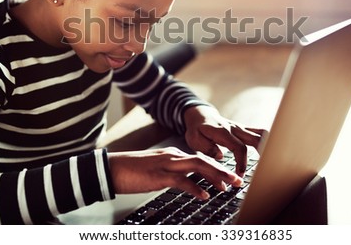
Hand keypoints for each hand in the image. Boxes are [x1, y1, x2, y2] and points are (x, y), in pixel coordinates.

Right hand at [107, 147, 242, 199]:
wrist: (113, 167)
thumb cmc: (133, 170)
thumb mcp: (156, 169)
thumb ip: (172, 172)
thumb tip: (186, 181)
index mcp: (173, 155)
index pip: (199, 159)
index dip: (215, 168)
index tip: (227, 177)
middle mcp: (173, 156)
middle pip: (203, 161)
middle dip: (222, 170)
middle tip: (237, 180)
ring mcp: (167, 164)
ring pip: (197, 167)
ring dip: (215, 176)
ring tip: (228, 186)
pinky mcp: (159, 175)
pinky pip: (182, 181)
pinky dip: (195, 188)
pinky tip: (204, 195)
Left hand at [183, 106, 266, 175]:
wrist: (199, 114)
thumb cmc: (196, 129)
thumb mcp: (194, 139)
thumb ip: (206, 148)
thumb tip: (220, 156)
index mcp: (223, 132)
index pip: (239, 147)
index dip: (242, 162)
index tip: (240, 174)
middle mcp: (235, 128)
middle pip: (256, 138)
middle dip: (264, 153)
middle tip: (265, 169)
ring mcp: (241, 128)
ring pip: (261, 133)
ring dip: (269, 146)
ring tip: (270, 162)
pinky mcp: (243, 130)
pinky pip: (259, 133)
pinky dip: (266, 142)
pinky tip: (268, 154)